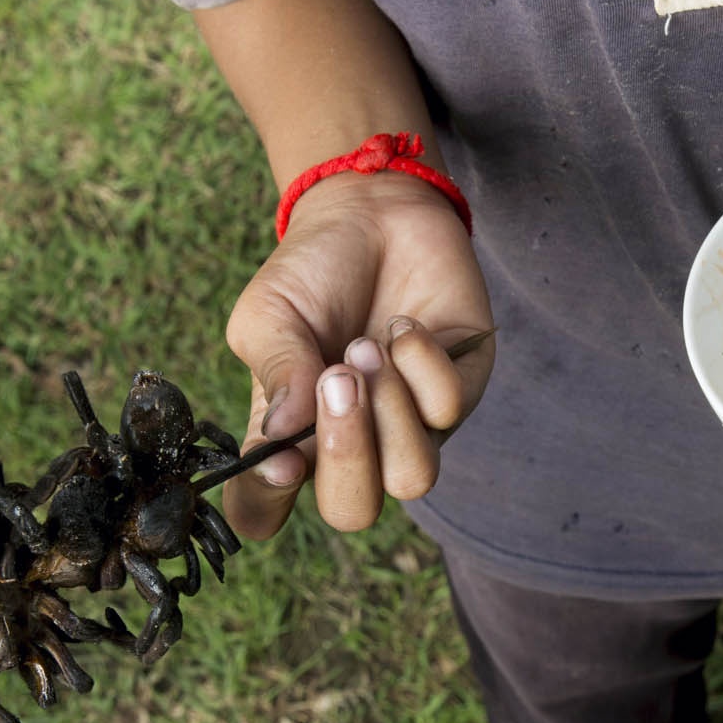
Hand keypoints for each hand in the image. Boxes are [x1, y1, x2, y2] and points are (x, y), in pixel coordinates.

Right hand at [222, 172, 495, 538]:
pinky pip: (448, 410)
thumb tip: (283, 435)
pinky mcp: (459, 394)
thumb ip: (275, 371)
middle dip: (346, 453)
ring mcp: (409, 428)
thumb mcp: (269, 313)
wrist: (374, 212)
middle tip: (335, 378)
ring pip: (412, 479)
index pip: (263, 509)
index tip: (278, 458)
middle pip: (353, 511)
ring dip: (388, 412)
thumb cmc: (312, 271)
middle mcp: (351, 446)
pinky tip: (403, 327)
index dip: (266, 503)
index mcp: (288, 438)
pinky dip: (420, 364)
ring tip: (366, 348)